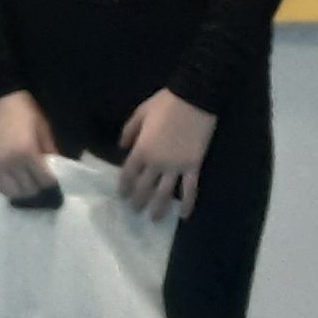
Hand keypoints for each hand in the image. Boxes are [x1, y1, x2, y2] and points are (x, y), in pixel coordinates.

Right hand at [0, 91, 58, 200]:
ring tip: (31, 192)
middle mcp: (10, 164)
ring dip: (23, 194)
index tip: (58, 190)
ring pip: (11, 192)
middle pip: (27, 190)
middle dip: (39, 193)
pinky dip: (8, 189)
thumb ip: (50, 149)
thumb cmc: (23, 109)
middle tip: (46, 193)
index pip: (43, 181)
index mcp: (28, 153)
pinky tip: (16, 186)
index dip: (52, 187)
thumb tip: (57, 167)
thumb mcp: (42, 127)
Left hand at [118, 89, 215, 221]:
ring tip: (154, 218)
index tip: (122, 196)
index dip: (124, 187)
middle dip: (138, 201)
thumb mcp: (141, 112)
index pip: (128, 175)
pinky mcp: (193, 166)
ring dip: (158, 208)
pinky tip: (184, 216)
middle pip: (144, 188)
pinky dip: (188, 204)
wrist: (195, 98)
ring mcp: (176, 166)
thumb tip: (122, 146)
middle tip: (135, 210)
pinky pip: (190, 189)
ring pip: (165, 194)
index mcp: (141, 149)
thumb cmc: (166, 103)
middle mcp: (156, 163)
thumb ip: (129, 130)